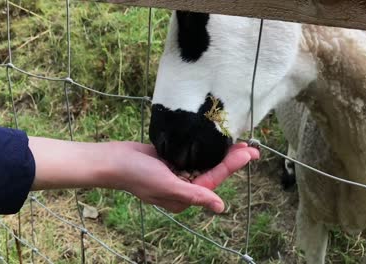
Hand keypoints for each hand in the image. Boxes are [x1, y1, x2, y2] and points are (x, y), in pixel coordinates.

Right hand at [105, 142, 259, 212]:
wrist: (113, 159)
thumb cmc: (138, 175)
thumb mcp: (167, 186)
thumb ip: (194, 195)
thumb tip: (220, 207)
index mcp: (184, 196)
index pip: (213, 180)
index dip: (232, 166)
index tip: (249, 154)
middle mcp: (183, 185)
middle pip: (212, 170)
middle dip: (230, 159)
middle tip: (251, 146)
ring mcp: (177, 171)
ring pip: (204, 161)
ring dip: (220, 151)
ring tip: (238, 140)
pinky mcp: (171, 159)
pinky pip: (193, 153)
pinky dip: (204, 146)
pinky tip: (215, 138)